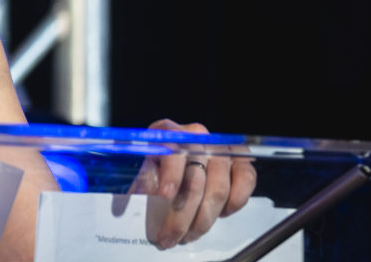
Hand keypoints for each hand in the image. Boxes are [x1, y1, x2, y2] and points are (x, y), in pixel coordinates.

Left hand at [131, 119, 256, 248]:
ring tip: (188, 236)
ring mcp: (221, 147)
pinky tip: (220, 214)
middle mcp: (198, 136)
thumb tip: (123, 206)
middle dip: (182, 217)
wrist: (179, 143)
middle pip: (196, 182)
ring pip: (219, 189)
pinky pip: (247, 181)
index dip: (171, 175)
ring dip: (204, 220)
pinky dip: (235, 203)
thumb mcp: (139, 162)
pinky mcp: (241, 159)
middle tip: (169, 238)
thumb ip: (136, 179)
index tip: (164, 195)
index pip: (173, 153)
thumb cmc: (156, 156)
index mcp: (168, 132)